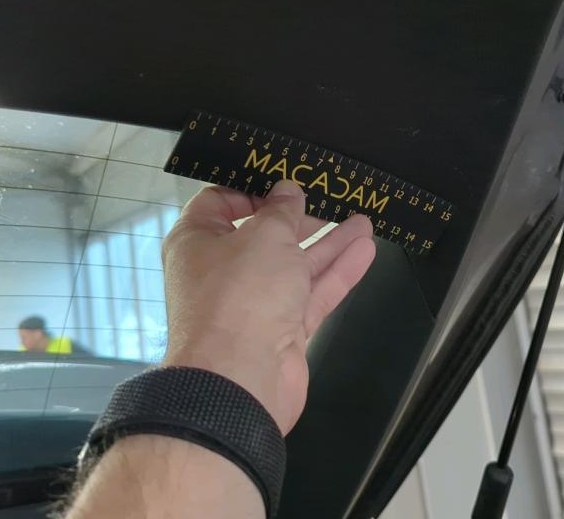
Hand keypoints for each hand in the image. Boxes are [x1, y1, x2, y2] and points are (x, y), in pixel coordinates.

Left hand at [160, 179, 375, 432]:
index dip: (251, 189)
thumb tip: (287, 191)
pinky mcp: (282, 329)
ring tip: (363, 220)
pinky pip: (311, 293)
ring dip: (328, 242)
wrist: (239, 381)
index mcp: (197, 242)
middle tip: (330, 199)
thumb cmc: (241, 294)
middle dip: (299, 218)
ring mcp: (253, 302)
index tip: (284, 181)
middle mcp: (221, 271)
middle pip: (263, 235)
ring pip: (294, 265)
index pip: (219, 203)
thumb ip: (282, 211)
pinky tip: (365, 249)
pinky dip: (337, 272)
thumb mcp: (265, 236)